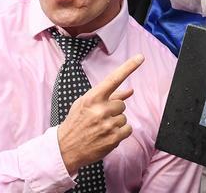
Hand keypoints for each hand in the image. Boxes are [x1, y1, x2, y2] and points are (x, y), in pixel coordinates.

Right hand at [57, 54, 142, 174]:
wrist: (64, 148)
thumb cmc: (76, 123)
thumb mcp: (85, 104)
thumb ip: (108, 96)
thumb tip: (130, 91)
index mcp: (92, 98)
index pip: (114, 79)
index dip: (129, 67)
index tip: (141, 57)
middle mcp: (101, 109)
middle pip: (121, 104)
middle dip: (113, 110)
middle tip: (98, 118)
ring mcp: (108, 124)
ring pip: (124, 117)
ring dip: (115, 122)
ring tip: (100, 128)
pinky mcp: (114, 138)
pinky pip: (128, 129)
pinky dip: (120, 133)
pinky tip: (106, 136)